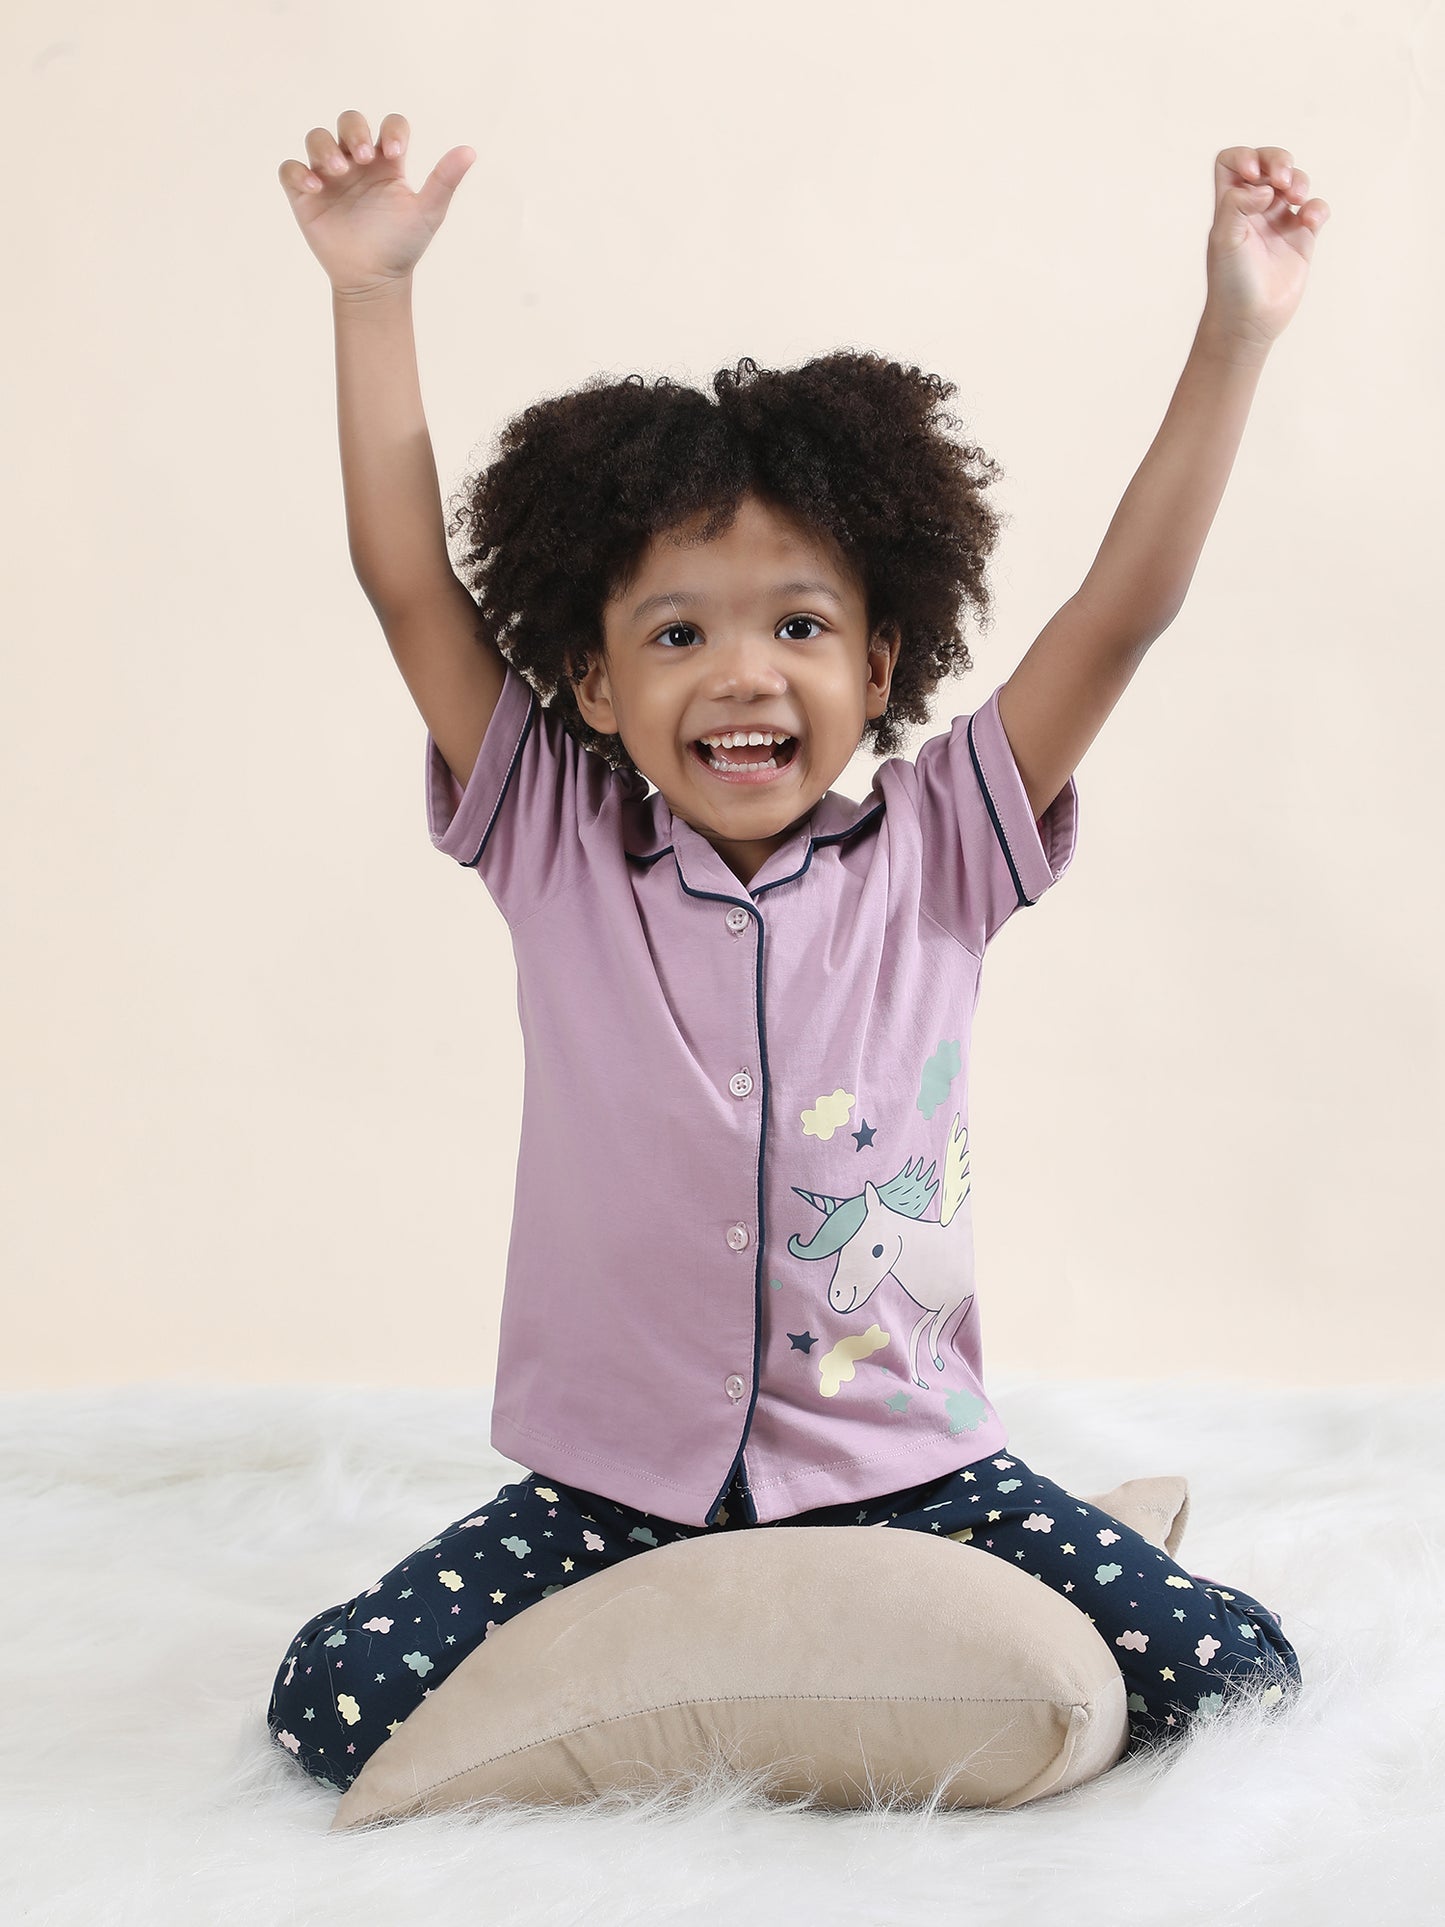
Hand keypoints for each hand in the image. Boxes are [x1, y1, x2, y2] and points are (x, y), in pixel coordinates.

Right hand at [277, 110, 474, 296]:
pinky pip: (290, 169)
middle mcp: (357, 164)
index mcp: (387, 163)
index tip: (395, 153)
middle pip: (349, 121)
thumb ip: (444, 180)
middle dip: (353, 130)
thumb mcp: (428, 212)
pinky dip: (297, 172)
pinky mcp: (305, 194)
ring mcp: (329, 176)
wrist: (375, 280)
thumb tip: (470, 151)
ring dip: (324, 147)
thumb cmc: (402, 246)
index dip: (391, 129)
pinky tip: (314, 187)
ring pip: (317, 139)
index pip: (389, 125)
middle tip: (363, 157)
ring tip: (339, 172)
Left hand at [1203, 146, 1330, 352]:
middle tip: (1282, 180)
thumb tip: (1264, 188)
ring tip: (1295, 199)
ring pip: (1295, 182)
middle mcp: (1254, 210)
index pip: (1231, 163)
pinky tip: (1308, 220)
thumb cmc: (1229, 284)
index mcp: (1229, 206)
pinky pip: (1315, 209)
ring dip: (1299, 180)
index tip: (1253, 175)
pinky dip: (1316, 207)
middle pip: (1268, 163)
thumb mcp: (1224, 240)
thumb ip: (1236, 206)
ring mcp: (1278, 222)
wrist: (1248, 321)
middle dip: (1279, 160)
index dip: (1244, 157)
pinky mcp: (1301, 238)